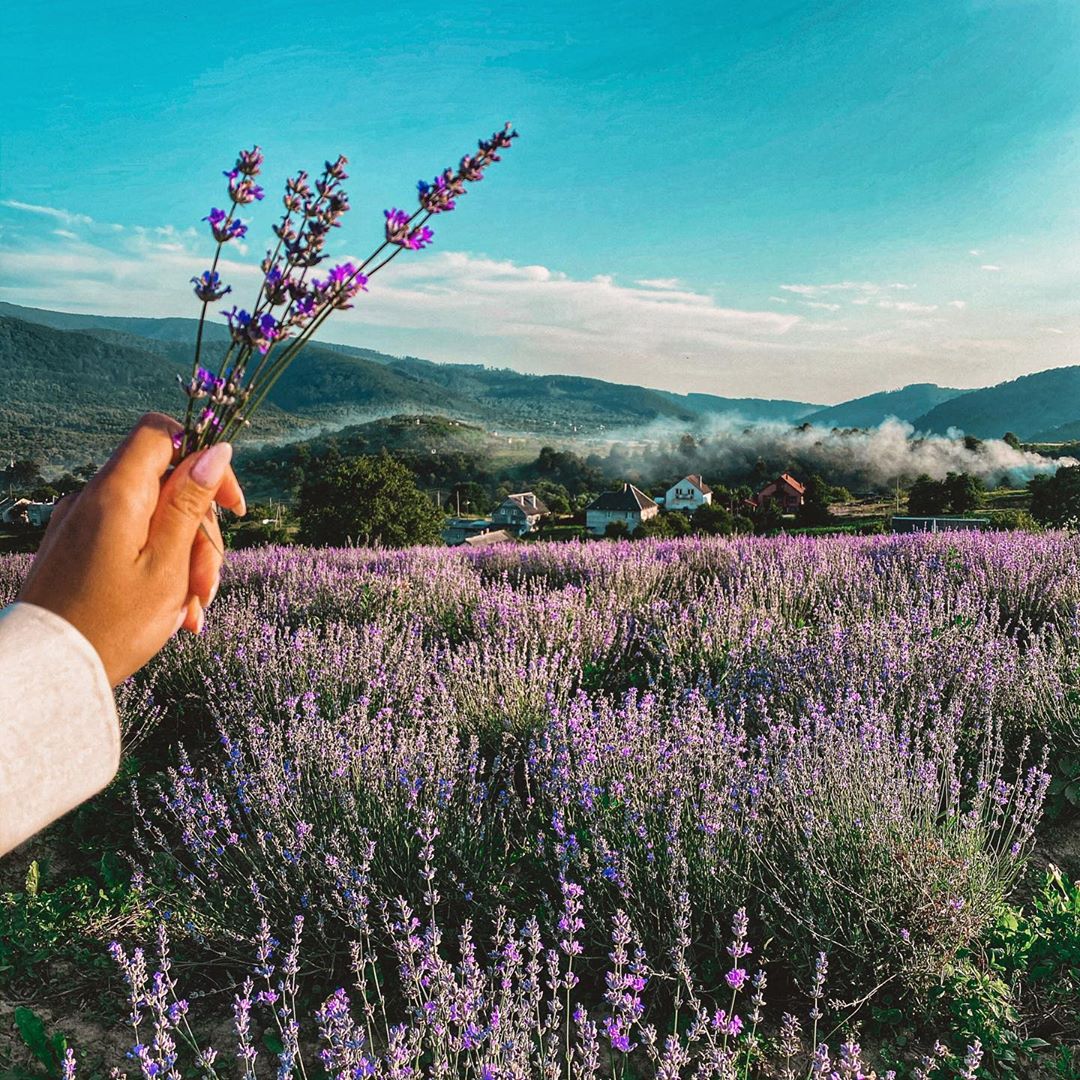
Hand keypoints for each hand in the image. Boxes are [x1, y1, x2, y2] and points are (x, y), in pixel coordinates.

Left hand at [17, 413, 245, 685]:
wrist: (50, 672)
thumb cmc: (113, 623)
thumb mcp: (168, 563)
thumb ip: (190, 501)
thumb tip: (215, 450)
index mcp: (117, 493)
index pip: (163, 433)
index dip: (204, 458)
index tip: (231, 504)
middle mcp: (94, 499)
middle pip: (167, 485)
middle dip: (201, 532)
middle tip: (207, 583)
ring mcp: (83, 524)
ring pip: (155, 520)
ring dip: (185, 560)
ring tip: (193, 610)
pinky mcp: (78, 550)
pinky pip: (132, 544)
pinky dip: (159, 570)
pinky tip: (175, 613)